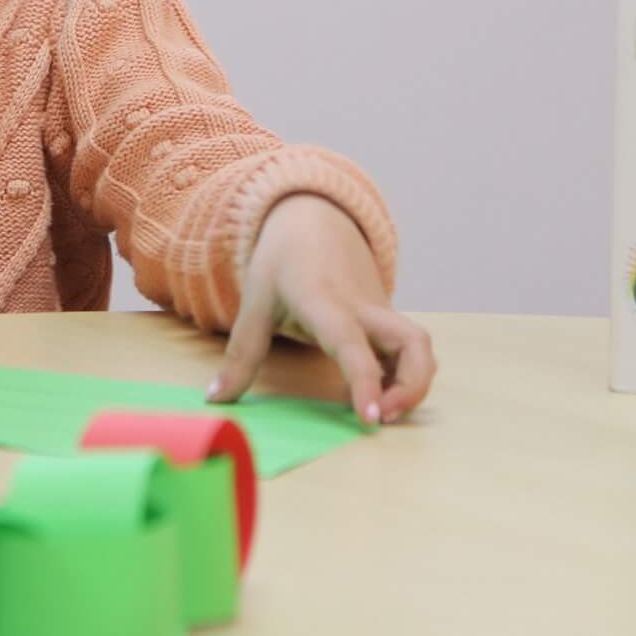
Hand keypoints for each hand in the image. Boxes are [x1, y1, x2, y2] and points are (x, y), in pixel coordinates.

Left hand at [206, 194, 436, 425]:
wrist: (314, 216)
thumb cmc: (282, 260)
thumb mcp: (255, 302)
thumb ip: (240, 355)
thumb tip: (216, 400)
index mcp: (325, 301)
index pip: (351, 343)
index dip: (364, 380)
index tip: (370, 418)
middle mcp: (363, 307)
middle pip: (413, 343)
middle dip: (412, 387)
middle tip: (382, 419)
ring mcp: (381, 312)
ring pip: (420, 346)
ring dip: (414, 384)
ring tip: (382, 412)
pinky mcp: (388, 317)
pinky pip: (409, 349)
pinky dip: (407, 375)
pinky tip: (382, 394)